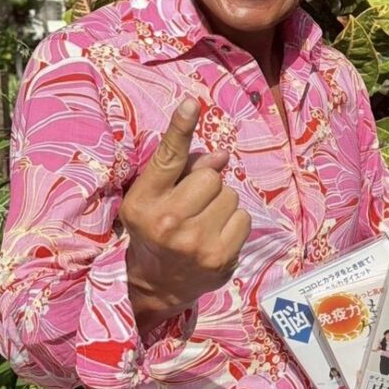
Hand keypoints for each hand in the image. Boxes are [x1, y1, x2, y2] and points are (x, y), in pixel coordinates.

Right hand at [120, 99, 251, 331]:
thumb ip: (182, 171)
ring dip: (221, 204)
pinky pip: (243, 217)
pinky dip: (234, 223)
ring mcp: (195, 242)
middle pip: (210, 176)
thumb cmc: (154, 231)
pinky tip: (215, 236)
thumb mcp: (152, 199)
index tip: (191, 104)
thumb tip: (221, 156)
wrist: (156, 285)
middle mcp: (167, 221)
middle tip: (191, 206)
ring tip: (202, 223)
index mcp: (144, 202)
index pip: (167, 159)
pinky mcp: (220, 256)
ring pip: (230, 195)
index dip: (180, 128)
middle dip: (206, 186)